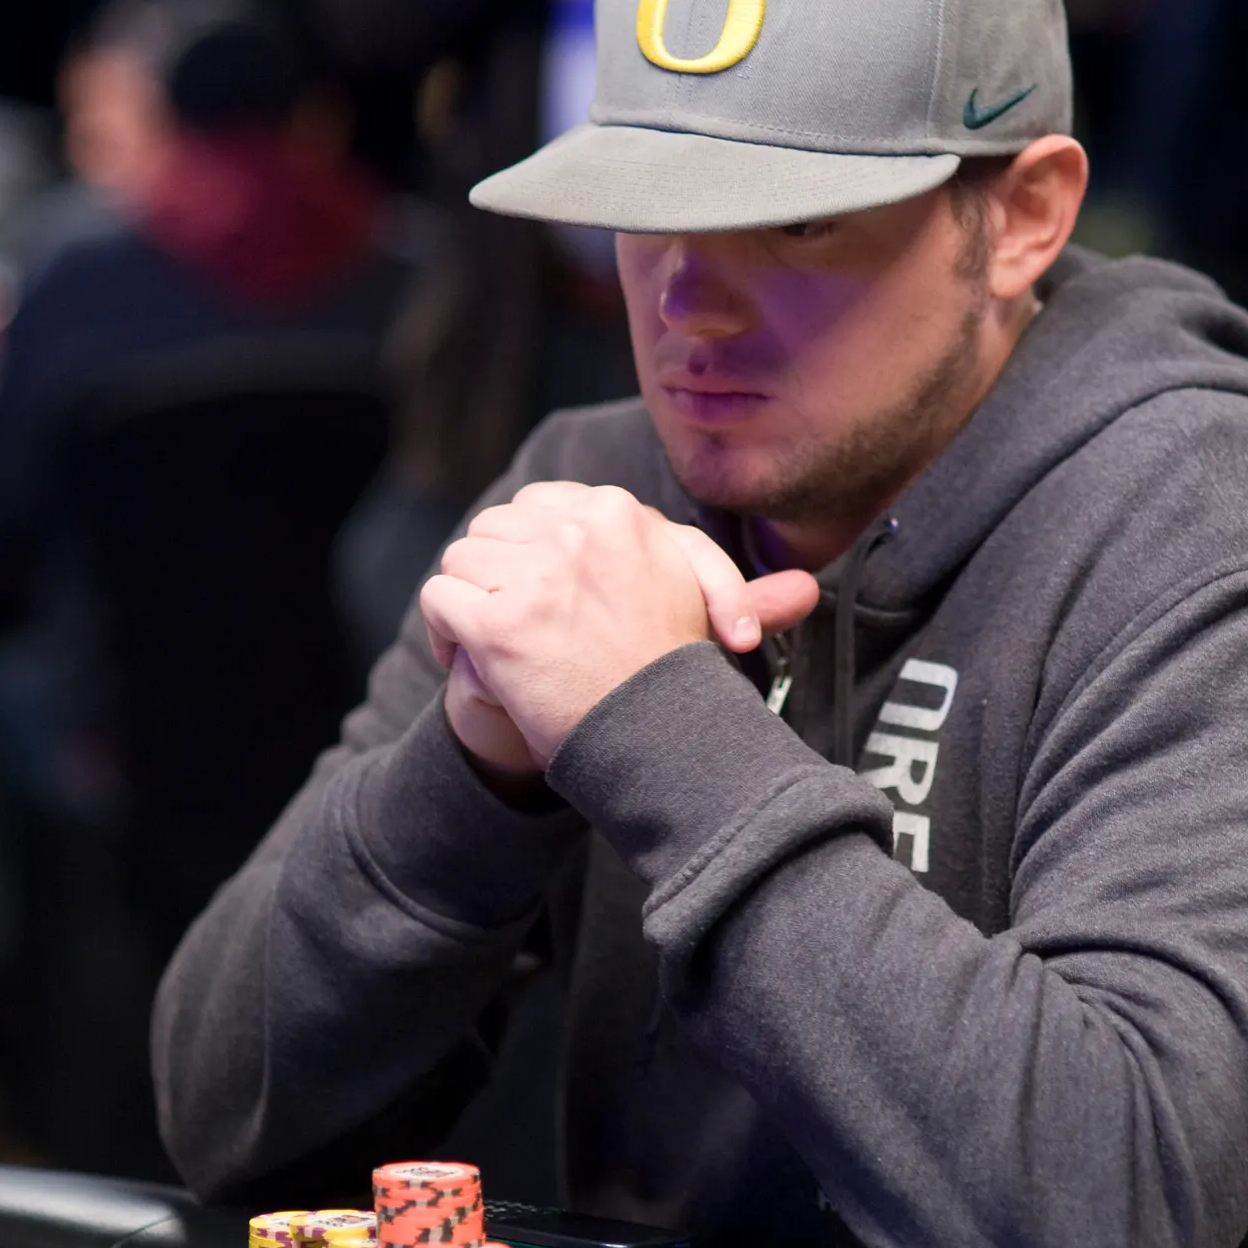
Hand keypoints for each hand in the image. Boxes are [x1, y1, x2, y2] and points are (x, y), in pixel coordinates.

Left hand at [421, 484, 818, 779]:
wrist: (659, 743)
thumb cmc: (682, 686)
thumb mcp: (716, 620)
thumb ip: (741, 594)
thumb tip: (805, 590)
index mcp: (620, 515)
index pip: (541, 504)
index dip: (530, 546)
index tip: (540, 587)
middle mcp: (577, 532)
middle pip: (495, 528)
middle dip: (494, 571)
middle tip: (509, 618)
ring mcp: (537, 576)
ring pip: (464, 559)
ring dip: (466, 599)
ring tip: (486, 641)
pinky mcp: (500, 622)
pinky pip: (442, 598)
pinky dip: (444, 629)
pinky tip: (466, 655)